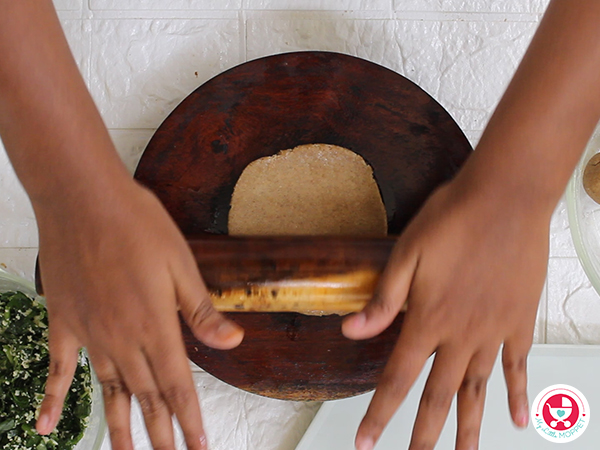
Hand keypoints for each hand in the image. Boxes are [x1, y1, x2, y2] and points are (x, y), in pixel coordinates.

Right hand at [33, 178, 243, 449]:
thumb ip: (203, 311)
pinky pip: (56, 370)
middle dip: (162, 433)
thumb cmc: (137, 224)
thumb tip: (233, 342)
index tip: (199, 447)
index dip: (191, 420)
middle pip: (147, 397)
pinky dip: (50, 399)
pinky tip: (42, 427)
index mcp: (156, 325)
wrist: (83, 196)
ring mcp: (90, 334)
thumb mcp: (181, 263)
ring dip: (120, 428)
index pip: (179, 386)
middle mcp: (122, 338)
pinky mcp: (63, 322)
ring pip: (108, 392)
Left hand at [342, 178, 547, 449]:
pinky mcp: (519, 320)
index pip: (397, 378)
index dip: (379, 414)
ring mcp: (494, 331)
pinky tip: (518, 419)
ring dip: (470, 428)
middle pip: (439, 396)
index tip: (365, 443)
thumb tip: (350, 332)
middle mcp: (461, 334)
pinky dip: (517, 394)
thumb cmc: (452, 219)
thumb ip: (382, 299)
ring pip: (478, 390)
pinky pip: (518, 366)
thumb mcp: (406, 254)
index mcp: (428, 319)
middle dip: (423, 434)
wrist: (505, 197)